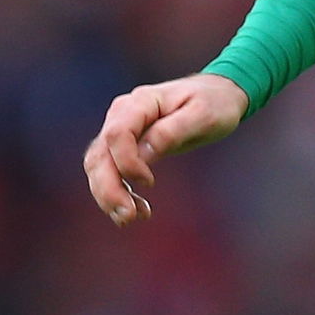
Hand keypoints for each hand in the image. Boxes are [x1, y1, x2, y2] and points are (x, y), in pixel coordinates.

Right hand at [83, 73, 248, 224]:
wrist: (216, 95)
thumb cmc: (214, 104)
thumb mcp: (202, 116)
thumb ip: (172, 132)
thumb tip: (144, 153)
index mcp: (140, 103)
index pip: (117, 135)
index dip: (127, 163)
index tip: (149, 183)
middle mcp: (122, 115)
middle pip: (99, 155)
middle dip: (109, 189)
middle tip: (130, 217)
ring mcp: (120, 130)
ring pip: (98, 167)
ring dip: (108, 196)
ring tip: (132, 219)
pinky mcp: (125, 146)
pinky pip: (108, 171)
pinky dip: (116, 193)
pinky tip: (136, 211)